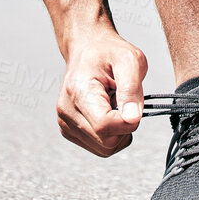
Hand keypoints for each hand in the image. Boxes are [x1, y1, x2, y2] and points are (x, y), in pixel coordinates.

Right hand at [56, 27, 146, 156]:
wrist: (88, 50)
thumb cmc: (108, 53)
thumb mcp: (130, 60)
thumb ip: (132, 89)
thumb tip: (133, 119)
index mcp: (78, 91)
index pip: (104, 126)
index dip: (128, 120)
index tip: (133, 103)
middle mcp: (66, 111)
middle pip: (107, 142)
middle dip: (125, 126)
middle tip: (124, 101)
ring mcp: (65, 123)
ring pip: (105, 149)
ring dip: (119, 132)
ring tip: (115, 105)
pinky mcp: (69, 131)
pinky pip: (101, 148)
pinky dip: (112, 134)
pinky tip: (108, 112)